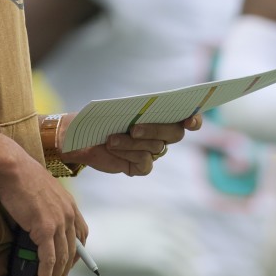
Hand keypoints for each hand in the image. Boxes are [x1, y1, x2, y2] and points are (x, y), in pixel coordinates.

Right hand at [0, 141, 87, 275]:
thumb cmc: (22, 176)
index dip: (79, 251)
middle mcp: (68, 215)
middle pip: (73, 250)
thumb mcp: (43, 189)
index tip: (72, 263)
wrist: (13, 169)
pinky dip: (46, 275)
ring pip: (62, 259)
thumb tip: (39, 221)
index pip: (82, 233)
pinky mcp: (45, 229)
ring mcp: (58, 223)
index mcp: (70, 204)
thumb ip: (48, 206)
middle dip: (67, 271)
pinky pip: (48, 259)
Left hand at [62, 113, 200, 175]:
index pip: (188, 118)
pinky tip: (112, 149)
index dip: (194, 120)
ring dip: (131, 142)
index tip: (190, 120)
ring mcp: (152, 151)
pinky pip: (145, 163)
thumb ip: (134, 109)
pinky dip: (128, 155)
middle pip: (175, 134)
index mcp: (160, 115)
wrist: (81, 137)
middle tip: (134, 128)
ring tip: (110, 139)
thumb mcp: (116, 108)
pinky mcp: (140, 166)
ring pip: (155, 148)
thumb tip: (146, 111)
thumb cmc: (101, 117)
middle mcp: (161, 134)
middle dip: (155, 130)